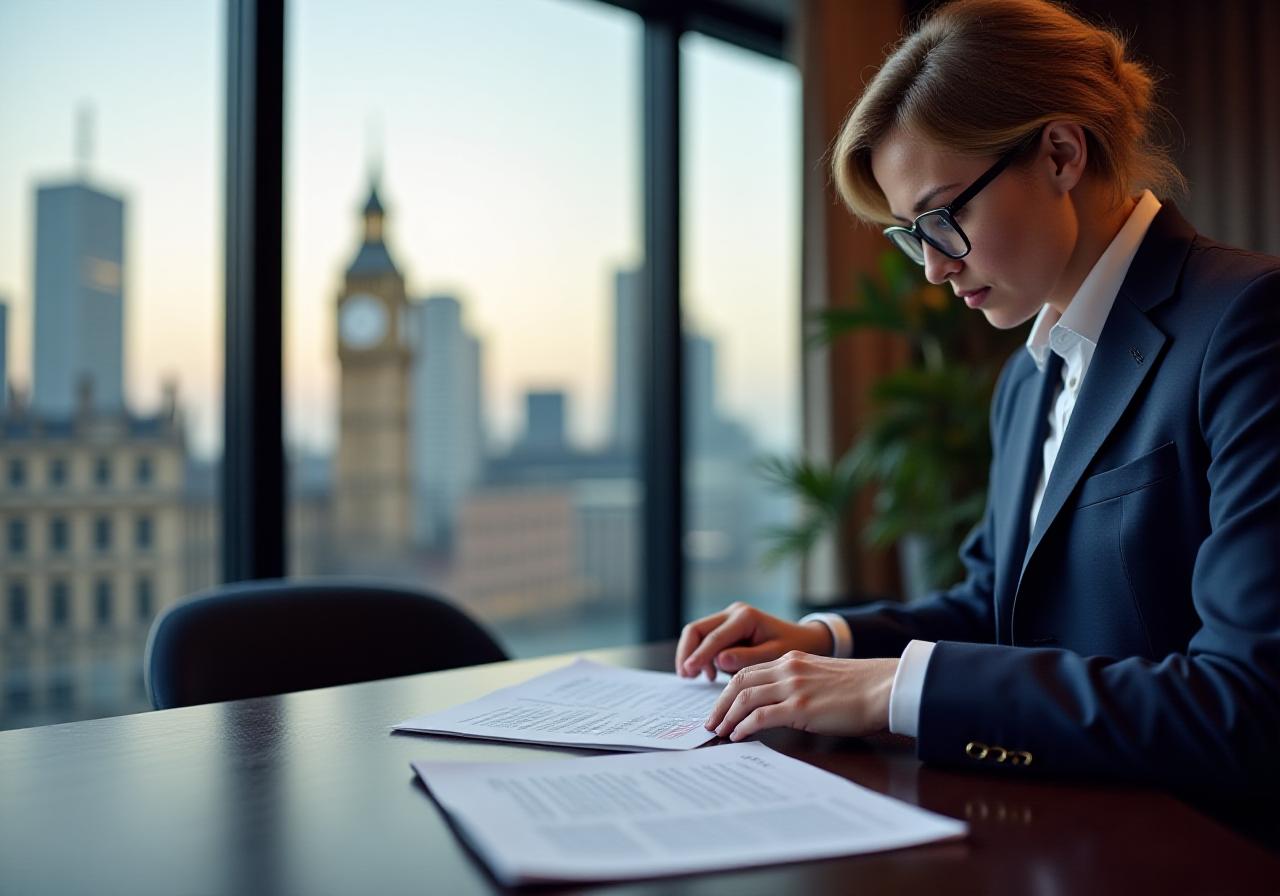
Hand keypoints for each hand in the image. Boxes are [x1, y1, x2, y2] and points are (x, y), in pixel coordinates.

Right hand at [675, 601, 832, 680]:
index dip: (700, 655)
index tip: (689, 671)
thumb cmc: (794, 648)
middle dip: (688, 652)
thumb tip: (720, 661)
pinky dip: (703, 656)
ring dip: (693, 655)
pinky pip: (706, 640)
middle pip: (697, 629)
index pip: (714, 637)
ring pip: (698, 634)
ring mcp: (728, 619)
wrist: (806, 639)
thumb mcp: (775, 656)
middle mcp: (733, 613)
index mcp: (745, 618)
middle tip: (686, 675)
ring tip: (697, 677)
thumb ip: (748, 658)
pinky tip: (711, 675)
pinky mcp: (727, 628)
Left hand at [705, 652, 898, 740]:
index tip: (721, 706)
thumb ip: (799, 685)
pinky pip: (760, 717)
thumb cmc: (861, 689)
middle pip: (739, 683)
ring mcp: (793, 687)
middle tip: (711, 721)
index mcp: (792, 660)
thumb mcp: (822, 678)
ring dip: (727, 716)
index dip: (730, 690)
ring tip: (719, 731)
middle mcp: (788, 669)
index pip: (749, 672)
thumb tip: (781, 706)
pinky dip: (744, 727)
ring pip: (745, 698)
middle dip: (721, 703)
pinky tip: (738, 736)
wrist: (884, 688)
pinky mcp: (800, 707)